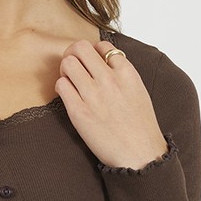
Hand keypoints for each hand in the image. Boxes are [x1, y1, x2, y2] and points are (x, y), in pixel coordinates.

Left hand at [54, 40, 168, 169]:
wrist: (139, 155)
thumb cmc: (140, 126)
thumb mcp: (138, 90)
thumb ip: (122, 73)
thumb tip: (103, 60)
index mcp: (127, 73)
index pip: (103, 45)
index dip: (93, 51)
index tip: (91, 61)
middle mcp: (109, 80)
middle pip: (80, 48)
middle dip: (73, 53)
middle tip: (74, 65)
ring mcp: (93, 95)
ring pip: (68, 63)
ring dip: (65, 69)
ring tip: (70, 80)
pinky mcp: (78, 111)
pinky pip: (61, 85)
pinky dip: (61, 86)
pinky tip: (68, 94)